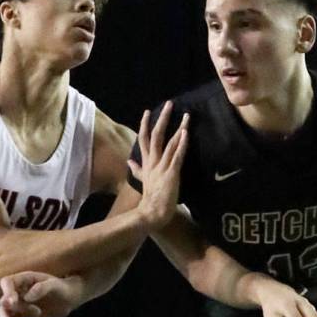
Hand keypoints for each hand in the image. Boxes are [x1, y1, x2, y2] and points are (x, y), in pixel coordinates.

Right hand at [0, 272, 81, 316]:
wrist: (70, 298)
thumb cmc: (63, 287)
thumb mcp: (55, 285)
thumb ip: (41, 288)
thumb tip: (27, 297)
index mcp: (24, 279)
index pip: (7, 282)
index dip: (6, 292)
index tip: (13, 302)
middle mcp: (18, 290)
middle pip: (4, 300)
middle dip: (8, 311)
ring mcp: (20, 302)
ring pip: (6, 312)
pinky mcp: (23, 313)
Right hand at [127, 102, 189, 230]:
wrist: (152, 213)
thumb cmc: (150, 198)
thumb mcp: (142, 181)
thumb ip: (137, 170)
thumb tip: (129, 162)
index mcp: (146, 163)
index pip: (143, 139)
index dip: (145, 124)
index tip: (148, 111)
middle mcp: (153, 162)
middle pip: (155, 135)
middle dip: (162, 118)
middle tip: (170, 104)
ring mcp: (162, 167)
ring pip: (169, 143)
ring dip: (179, 128)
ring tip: (187, 115)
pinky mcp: (171, 173)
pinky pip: (177, 156)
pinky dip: (182, 144)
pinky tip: (186, 133)